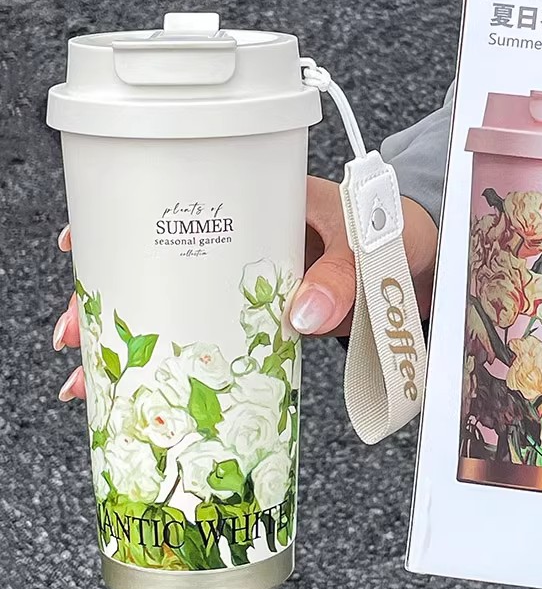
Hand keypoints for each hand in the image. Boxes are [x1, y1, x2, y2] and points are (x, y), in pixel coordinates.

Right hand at [52, 175, 438, 400]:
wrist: (420, 257)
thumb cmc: (395, 231)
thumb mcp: (370, 245)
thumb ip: (342, 276)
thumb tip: (303, 314)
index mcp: (262, 202)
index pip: (178, 205)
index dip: (123, 228)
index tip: (81, 249)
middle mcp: (245, 238)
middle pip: (160, 263)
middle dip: (110, 299)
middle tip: (74, 337)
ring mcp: (249, 277)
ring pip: (178, 301)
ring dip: (136, 337)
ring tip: (94, 377)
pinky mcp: (265, 312)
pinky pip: (214, 330)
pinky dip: (184, 355)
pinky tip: (154, 386)